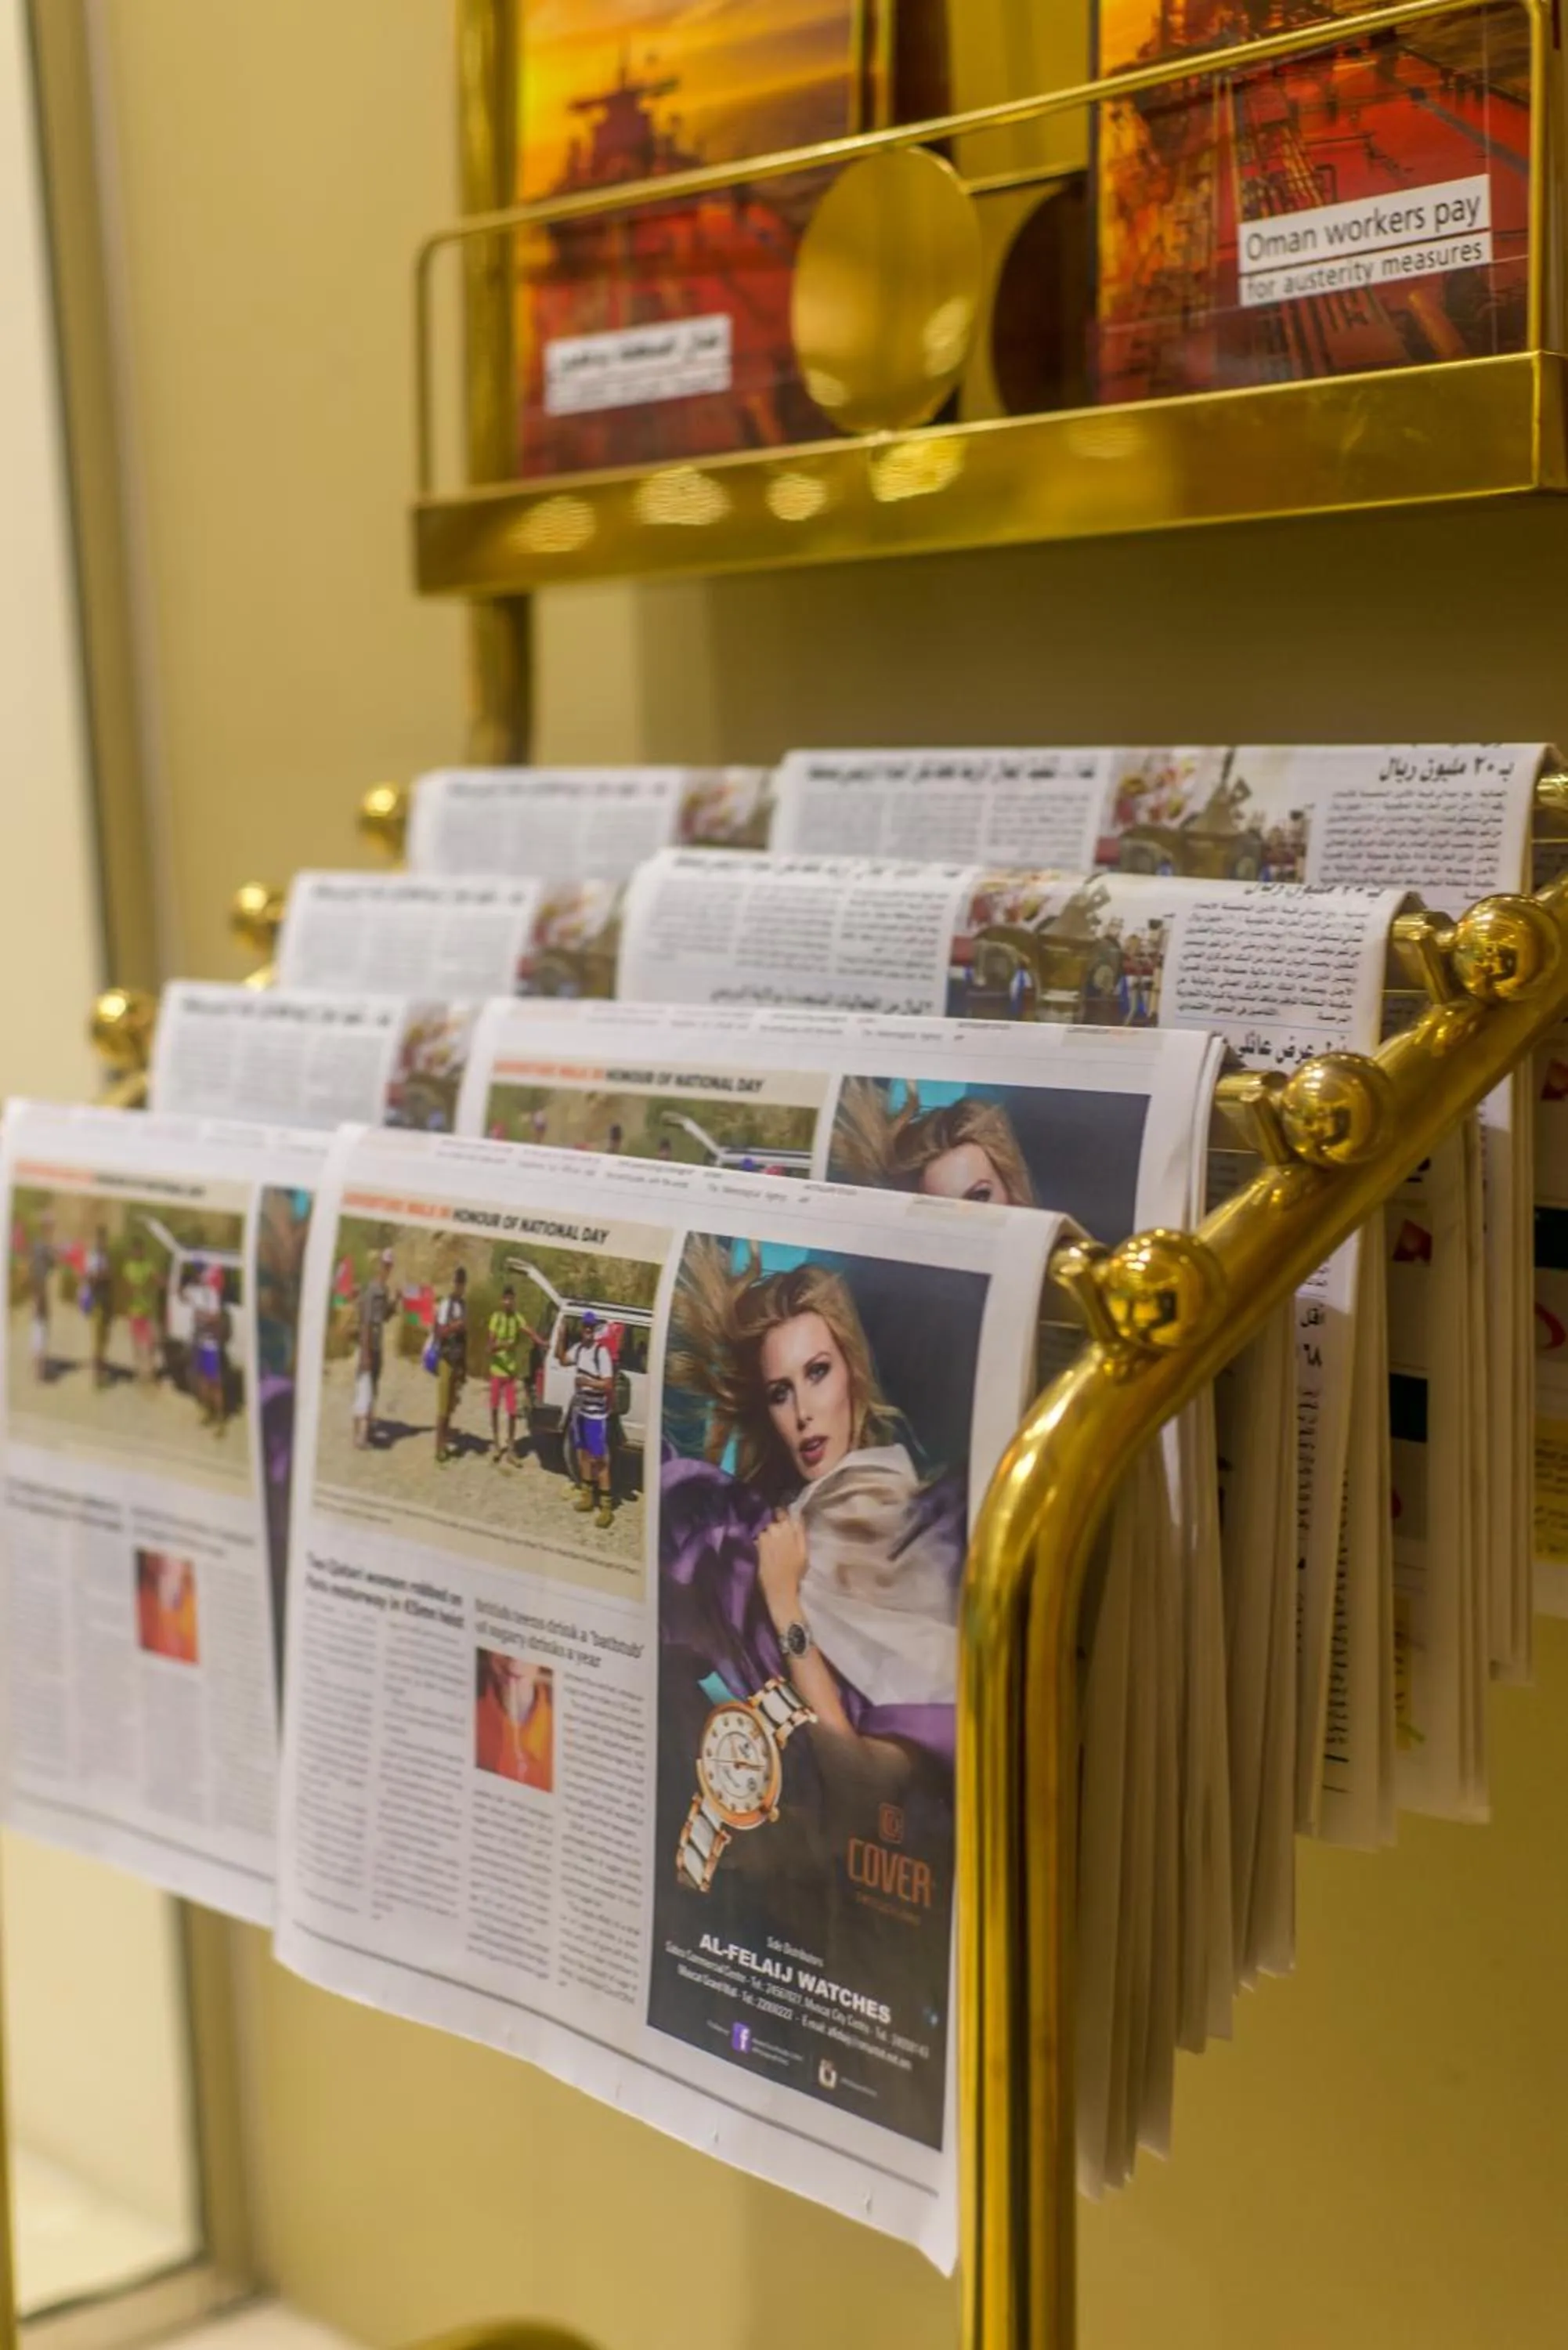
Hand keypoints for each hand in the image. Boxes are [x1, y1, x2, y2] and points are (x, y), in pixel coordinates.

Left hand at [756, 1510, 806, 1629]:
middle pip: (774, 1522)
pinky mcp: (756, 1546)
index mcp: (788, 1529)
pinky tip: (767, 1551)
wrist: (780, 1587)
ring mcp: (763, 1538)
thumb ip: (800, 1531)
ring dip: (769, 1536)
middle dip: (777, 1529)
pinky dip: (763, 1542)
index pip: (782, 1513)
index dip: (783, 1516)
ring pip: (766, 1531)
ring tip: (774, 1548)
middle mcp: (774, 1530)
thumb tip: (797, 1515)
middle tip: (782, 1540)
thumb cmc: (795, 1570)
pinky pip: (759, 1539)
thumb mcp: (804, 1551)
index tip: (785, 1521)